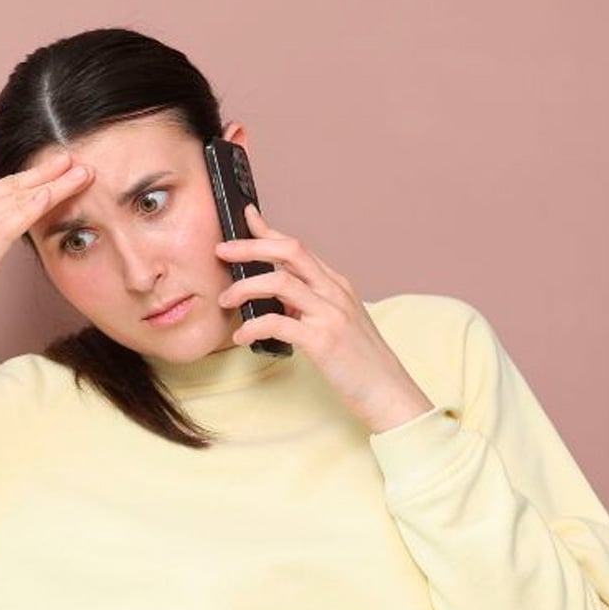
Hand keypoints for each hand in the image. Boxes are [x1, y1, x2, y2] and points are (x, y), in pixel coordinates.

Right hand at [0, 152, 91, 350]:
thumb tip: (2, 239)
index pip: (3, 188)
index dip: (35, 176)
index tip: (61, 167)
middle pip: (14, 187)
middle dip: (50, 172)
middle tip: (80, 160)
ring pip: (17, 199)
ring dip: (53, 185)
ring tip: (82, 174)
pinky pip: (8, 222)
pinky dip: (32, 206)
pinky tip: (51, 195)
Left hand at [216, 205, 433, 433]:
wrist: (387, 392)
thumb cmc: (358, 361)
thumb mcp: (335, 323)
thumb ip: (308, 305)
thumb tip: (274, 297)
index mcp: (336, 285)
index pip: (298, 248)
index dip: (268, 230)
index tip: (245, 217)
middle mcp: (335, 292)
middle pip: (289, 252)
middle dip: (250, 247)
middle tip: (221, 251)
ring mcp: (330, 314)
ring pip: (280, 281)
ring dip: (245, 287)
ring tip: (225, 300)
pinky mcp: (323, 340)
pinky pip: (278, 323)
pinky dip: (253, 326)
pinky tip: (241, 336)